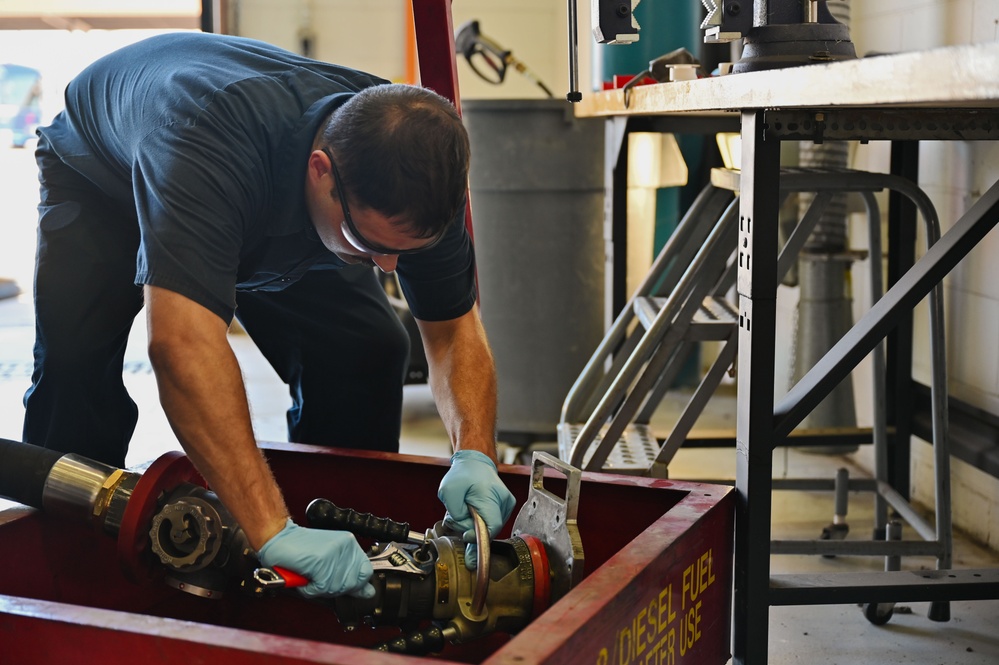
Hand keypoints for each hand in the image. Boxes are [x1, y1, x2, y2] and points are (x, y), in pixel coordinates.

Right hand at [257, 519, 374, 598]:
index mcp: (350, 544)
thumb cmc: (299, 550)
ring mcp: (334, 553)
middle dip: (333, 588)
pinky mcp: (322, 561)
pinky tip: (304, 577)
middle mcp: (345, 547)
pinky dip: (308, 589)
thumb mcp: (330, 562)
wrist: (277, 538)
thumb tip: (369, 592)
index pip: (366, 572)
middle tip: (318, 577)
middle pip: (351, 584)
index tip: (340, 583)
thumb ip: (351, 576)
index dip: (354, 584)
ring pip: (335, 588)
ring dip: (318, 588)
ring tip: (309, 575)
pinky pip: (319, 589)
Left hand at [438, 450, 515, 567]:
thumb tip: (464, 528)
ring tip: (464, 510)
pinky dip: (479, 520)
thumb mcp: (448, 491)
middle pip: (490, 530)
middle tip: (458, 516)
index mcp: (491, 497)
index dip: (478, 538)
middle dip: (470, 529)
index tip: (465, 535)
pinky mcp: (505, 507)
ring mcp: (506, 504)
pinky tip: (471, 510)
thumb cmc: (463, 473)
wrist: (475, 462)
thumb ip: (455, 513)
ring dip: (474, 524)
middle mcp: (503, 502)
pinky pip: (491, 522)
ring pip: (490, 527)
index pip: (491, 529)